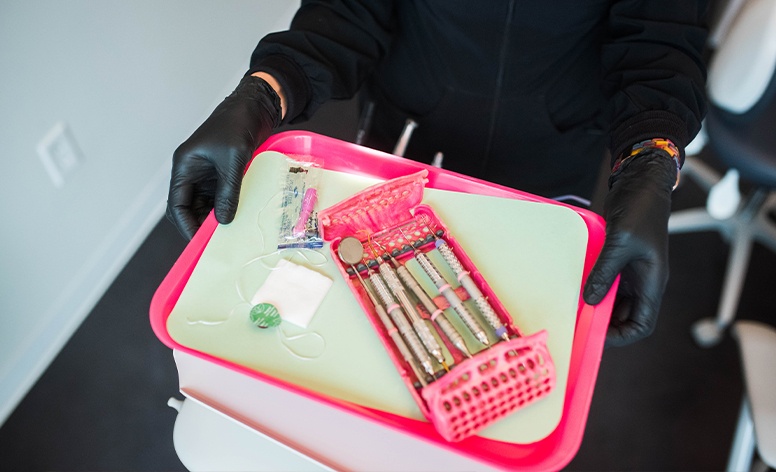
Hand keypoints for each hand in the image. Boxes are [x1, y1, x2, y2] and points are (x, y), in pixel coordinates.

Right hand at [166, 75, 280, 238]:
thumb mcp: (233, 160)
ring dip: (215, 218)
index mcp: (184, 166)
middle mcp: (191, 172)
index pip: (176, 204)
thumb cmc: (237, 124)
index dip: (185, 224)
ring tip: (229, 233)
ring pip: (204, 205)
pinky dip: (226, 208)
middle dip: (199, 224)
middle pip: (188, 208)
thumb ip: (228, 191)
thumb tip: (223, 219)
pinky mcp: (222, 175)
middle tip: (216, 241)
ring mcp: (207, 175)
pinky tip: (238, 218)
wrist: (254, 107)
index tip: (199, 241)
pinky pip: (219, 198)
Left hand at [582, 149, 676, 346]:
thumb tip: (589, 299)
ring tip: (574, 308)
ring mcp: (631, 271)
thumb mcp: (621, 243)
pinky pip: (606, 282)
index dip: (622, 336)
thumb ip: (605, 272)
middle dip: (604, 323)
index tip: (597, 336)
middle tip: (577, 323)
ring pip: (614, 301)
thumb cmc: (640, 210)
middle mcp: (643, 282)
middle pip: (626, 316)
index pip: (642, 324)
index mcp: (652, 283)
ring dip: (596, 305)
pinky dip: (593, 287)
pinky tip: (575, 287)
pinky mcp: (619, 260)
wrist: (641, 183)